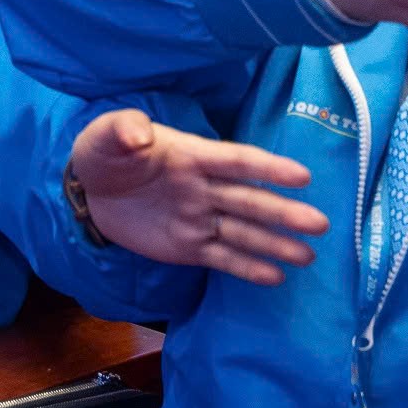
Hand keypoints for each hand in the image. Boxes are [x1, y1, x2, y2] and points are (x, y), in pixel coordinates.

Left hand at [68, 109, 328, 285]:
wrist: (87, 190)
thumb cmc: (106, 154)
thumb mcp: (106, 136)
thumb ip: (123, 131)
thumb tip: (138, 134)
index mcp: (191, 156)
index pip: (235, 161)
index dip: (268, 168)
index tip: (302, 176)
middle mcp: (203, 188)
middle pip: (249, 200)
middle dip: (283, 212)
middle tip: (320, 224)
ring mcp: (198, 219)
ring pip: (243, 231)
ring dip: (276, 243)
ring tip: (308, 256)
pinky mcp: (188, 247)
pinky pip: (222, 257)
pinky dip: (247, 267)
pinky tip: (276, 277)